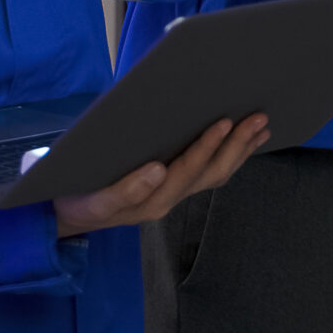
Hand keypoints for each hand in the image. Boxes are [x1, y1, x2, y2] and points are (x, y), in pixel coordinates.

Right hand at [52, 115, 268, 236]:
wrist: (71, 214)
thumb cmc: (81, 200)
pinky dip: (230, 155)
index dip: (207, 146)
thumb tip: (157, 169)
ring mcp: (175, 192)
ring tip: (261, 126)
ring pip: (216, 173)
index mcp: (154, 199)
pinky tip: (242, 140)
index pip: (188, 170)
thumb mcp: (95, 201)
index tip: (224, 121)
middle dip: (237, 145)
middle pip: (213, 172)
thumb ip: (125, 190)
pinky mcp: (174, 185)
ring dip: (240, 149)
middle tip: (259, 118)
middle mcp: (170, 197)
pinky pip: (209, 172)